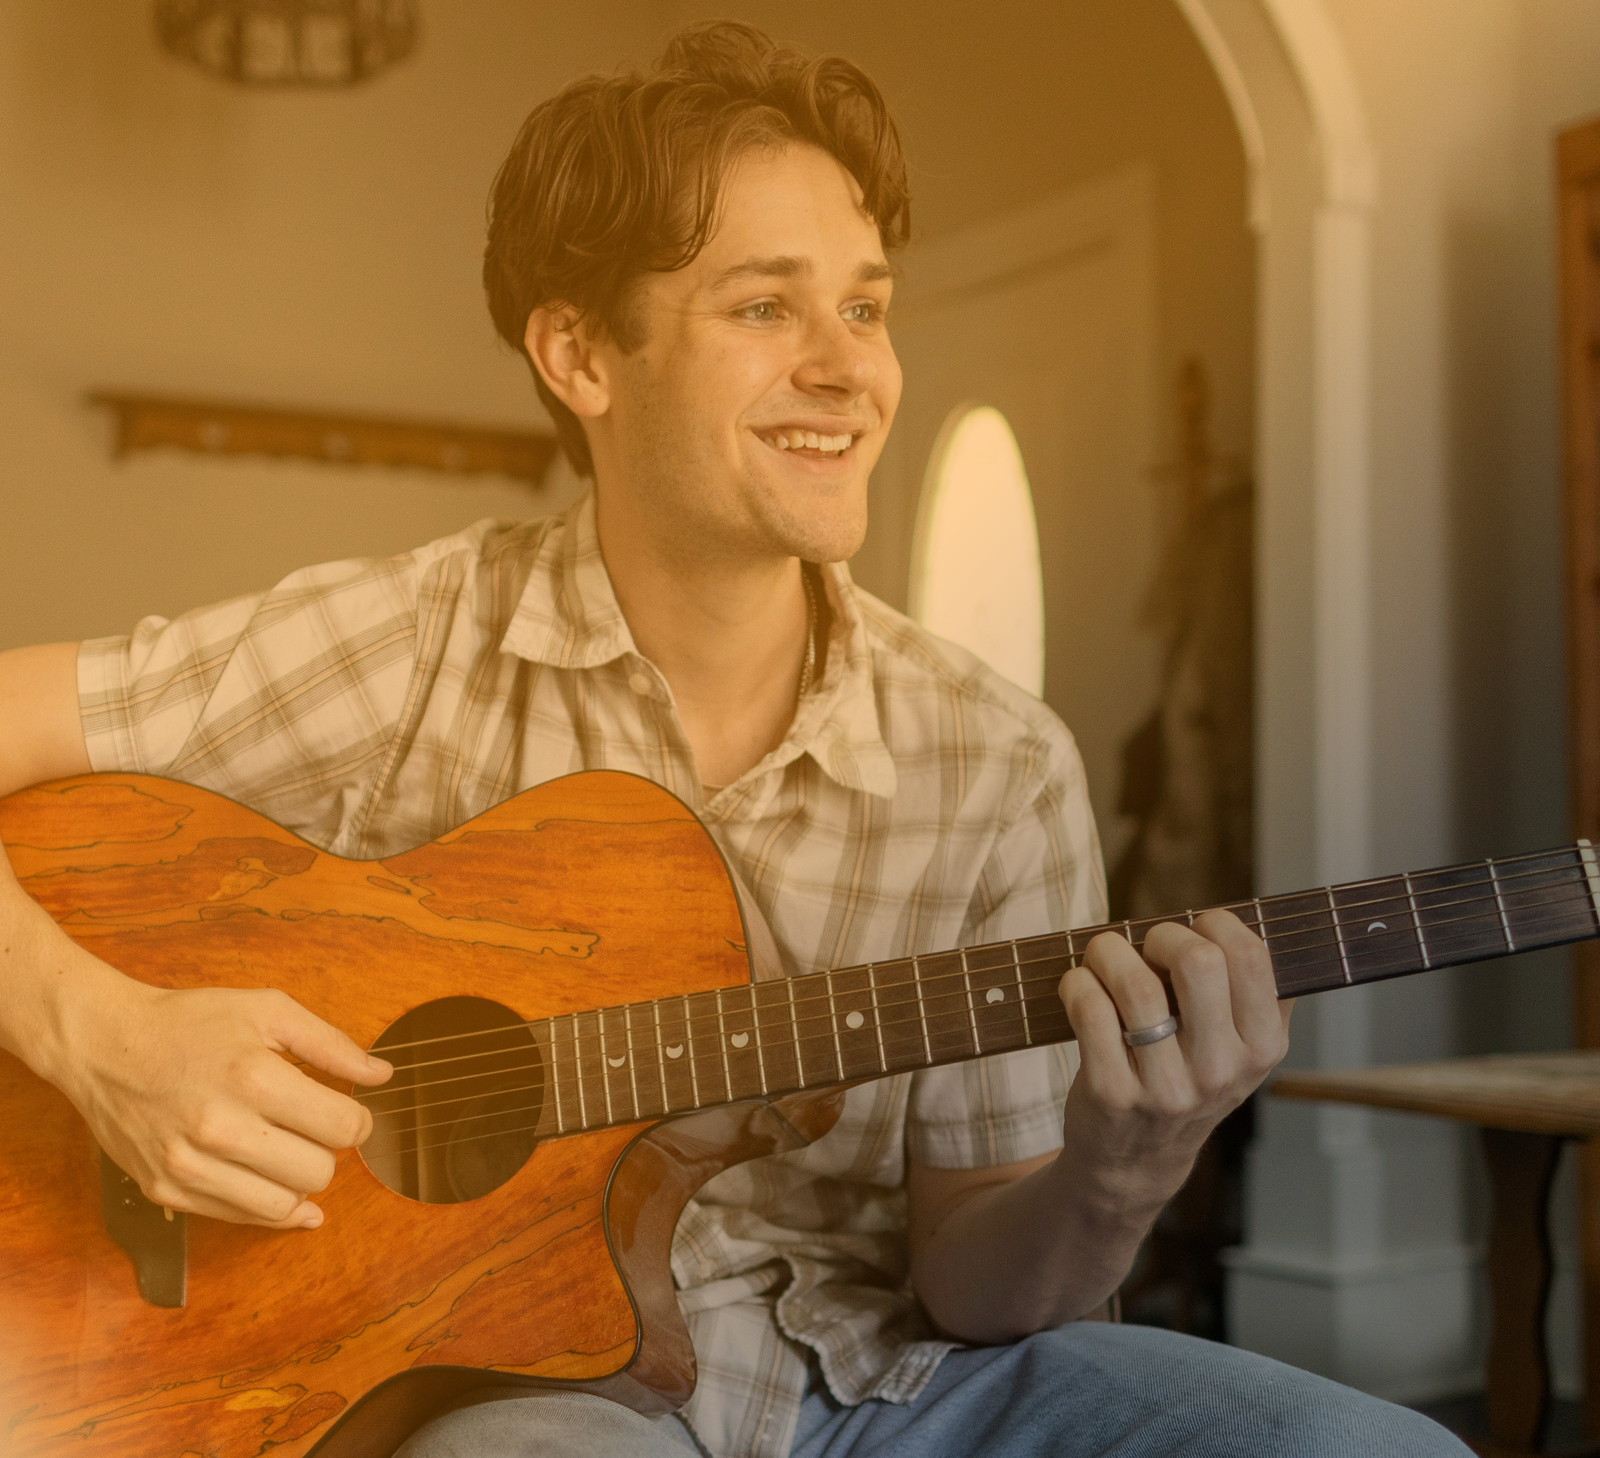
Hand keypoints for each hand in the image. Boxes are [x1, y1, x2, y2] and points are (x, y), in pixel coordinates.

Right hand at [51, 954, 391, 1229]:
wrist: (104, 1044)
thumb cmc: (191, 1022)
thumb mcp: (268, 1010)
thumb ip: (332, 1044)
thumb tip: (382, 1075)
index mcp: (255, 1078)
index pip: (343, 1128)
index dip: (358, 1122)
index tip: (348, 1113)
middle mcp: (221, 1128)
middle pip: (318, 1172)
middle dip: (327, 1151)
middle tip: (310, 1128)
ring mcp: (189, 1166)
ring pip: (282, 1206)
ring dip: (298, 1182)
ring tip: (288, 1151)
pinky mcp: (166, 1190)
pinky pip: (239, 1219)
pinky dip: (265, 1206)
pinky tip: (273, 1184)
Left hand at [1057, 911, 1290, 1215]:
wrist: (1134, 1162)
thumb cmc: (1185, 1080)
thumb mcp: (1238, 1051)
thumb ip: (1251, 994)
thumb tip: (1245, 921)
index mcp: (1262, 1047)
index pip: (1251, 956)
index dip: (1214, 924)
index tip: (1192, 930)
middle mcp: (1221, 1070)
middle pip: (1198, 961)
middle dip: (1162, 934)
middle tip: (1146, 946)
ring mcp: (1166, 1087)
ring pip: (1134, 983)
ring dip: (1108, 952)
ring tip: (1102, 957)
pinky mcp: (1112, 1093)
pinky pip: (1090, 1009)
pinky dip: (1077, 983)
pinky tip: (1080, 987)